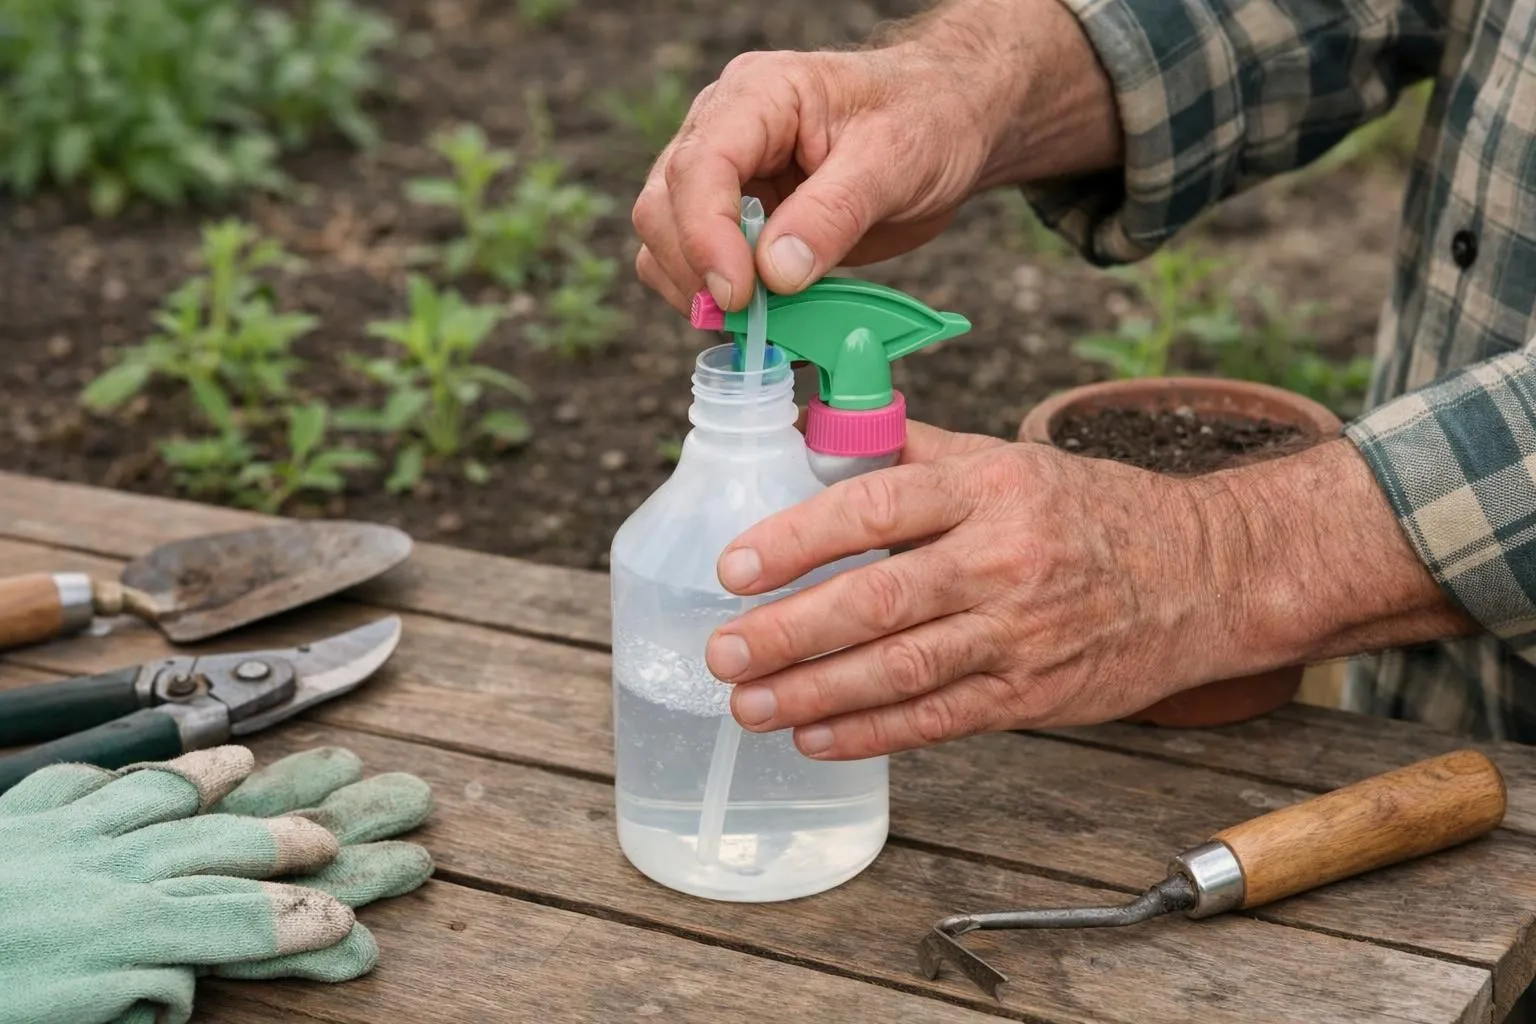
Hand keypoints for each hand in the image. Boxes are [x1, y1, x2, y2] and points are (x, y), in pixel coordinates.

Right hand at [631, 0, 1120, 313]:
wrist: (948, 124)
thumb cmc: (927, 120)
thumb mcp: (895, 160)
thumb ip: (834, 214)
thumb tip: (775, 275)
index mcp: (759, 95)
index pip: (701, 165)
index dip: (706, 236)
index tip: (738, 295)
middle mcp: (724, 129)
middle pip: (663, 205)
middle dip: (695, 270)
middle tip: (748, 320)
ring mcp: (724, 176)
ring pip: (665, 239)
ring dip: (698, 290)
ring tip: (759, 325)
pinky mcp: (735, 218)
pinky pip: (696, 264)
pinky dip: (716, 301)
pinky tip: (763, 320)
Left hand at [702, 426, 1234, 758]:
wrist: (1200, 574)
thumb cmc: (1085, 511)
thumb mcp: (1006, 459)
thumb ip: (909, 448)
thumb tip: (812, 424)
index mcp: (987, 486)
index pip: (876, 507)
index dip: (799, 538)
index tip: (734, 564)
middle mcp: (1002, 558)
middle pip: (880, 600)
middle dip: (789, 630)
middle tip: (722, 649)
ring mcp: (1020, 634)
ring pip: (902, 669)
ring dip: (815, 691)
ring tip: (748, 704)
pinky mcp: (1034, 696)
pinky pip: (939, 719)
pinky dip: (872, 733)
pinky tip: (814, 737)